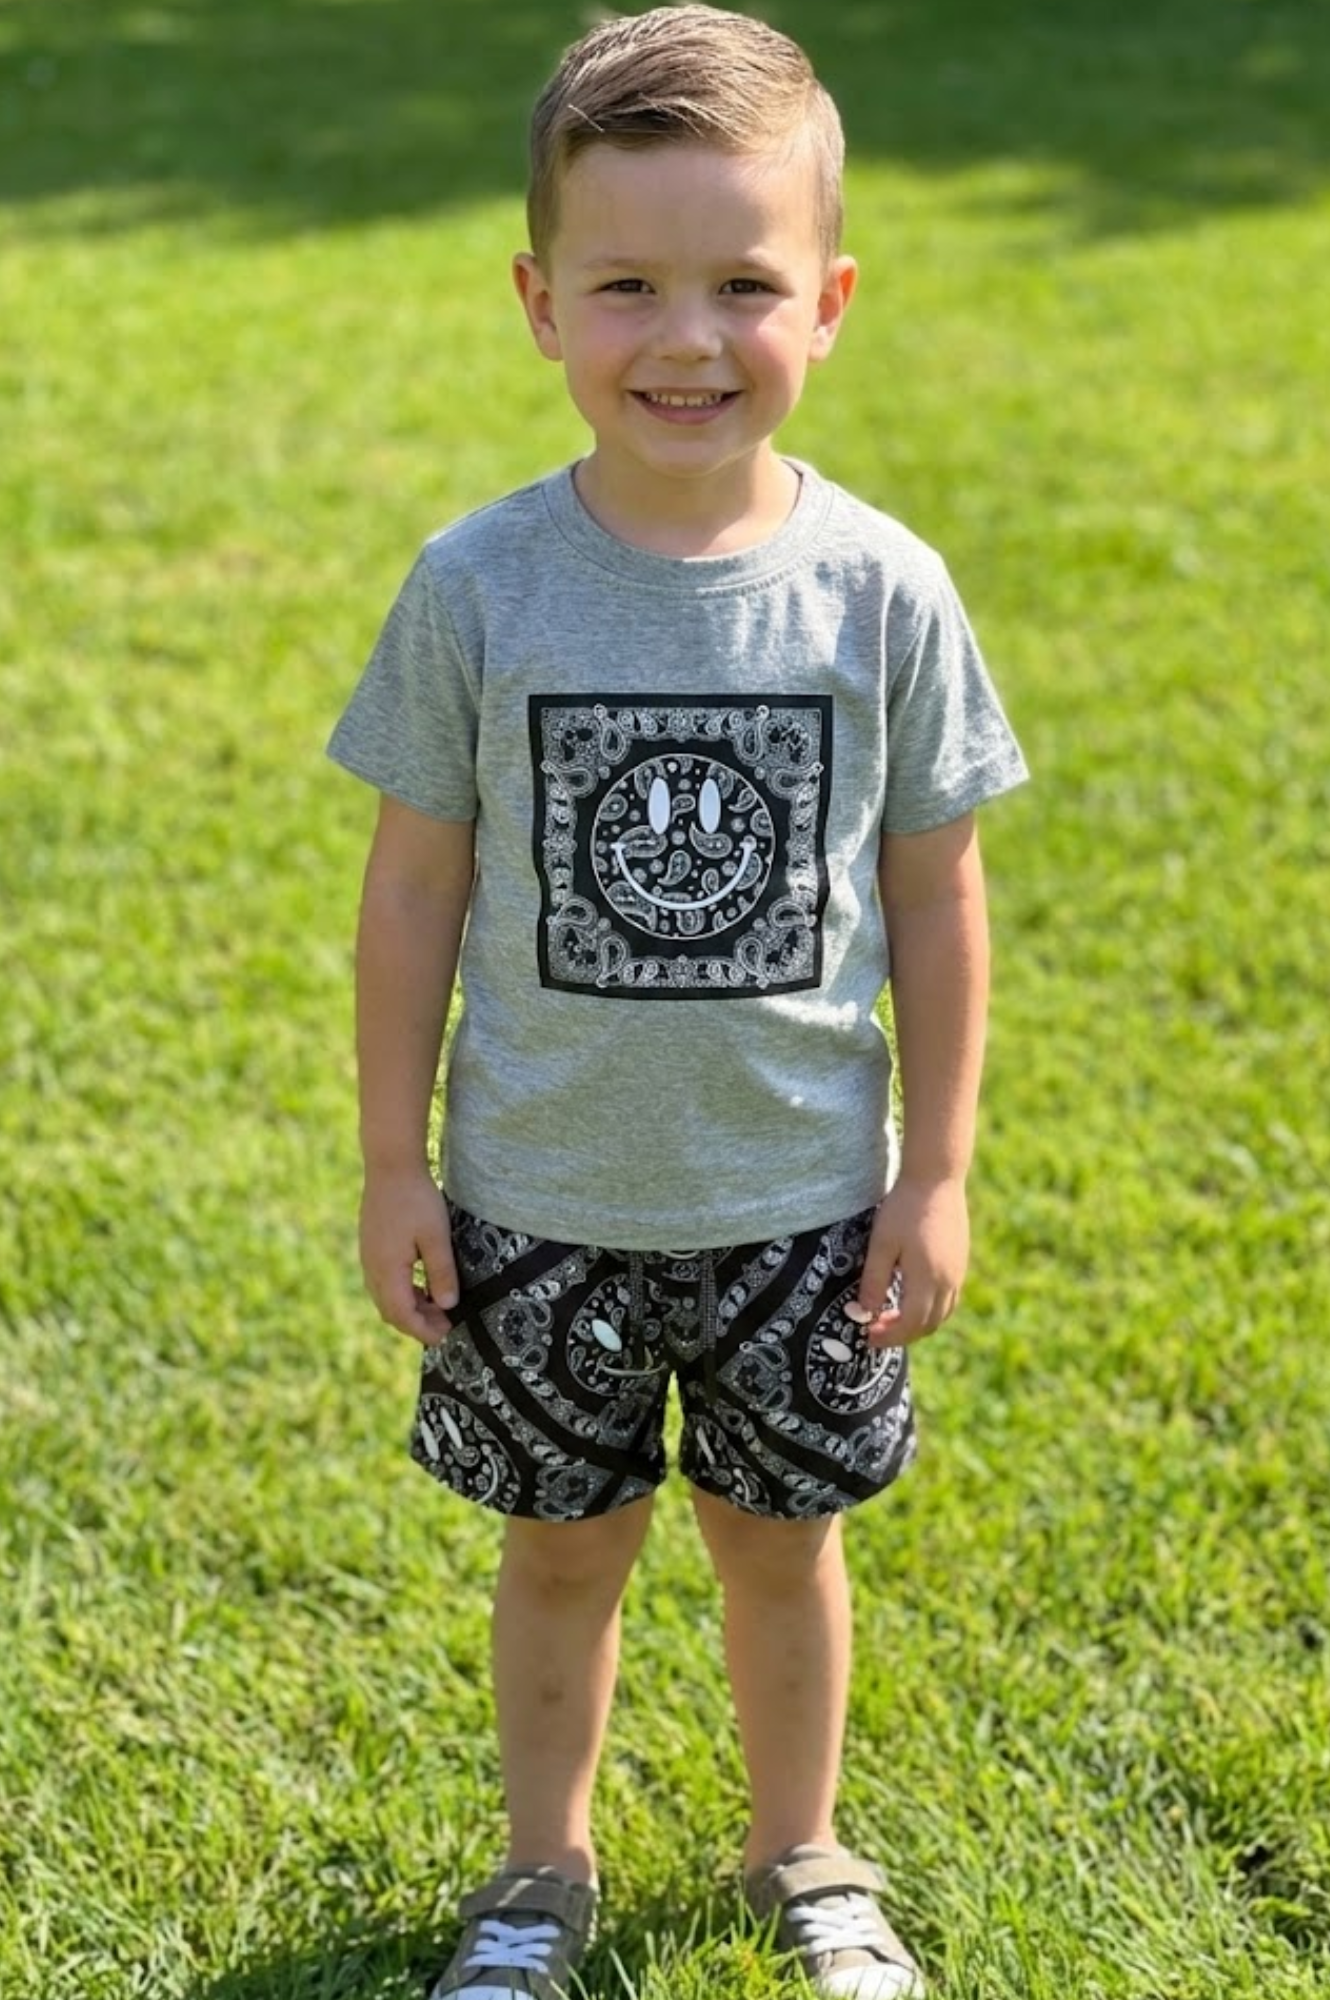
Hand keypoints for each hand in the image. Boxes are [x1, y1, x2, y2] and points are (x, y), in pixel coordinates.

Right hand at [358, 1166, 458, 1346]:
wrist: (390, 1165)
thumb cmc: (416, 1198)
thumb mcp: (436, 1236)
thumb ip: (442, 1273)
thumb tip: (448, 1305)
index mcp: (387, 1270)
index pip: (402, 1314)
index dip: (423, 1330)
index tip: (446, 1336)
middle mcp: (372, 1269)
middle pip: (391, 1311)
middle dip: (417, 1323)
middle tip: (446, 1325)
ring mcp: (368, 1258)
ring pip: (386, 1297)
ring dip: (410, 1308)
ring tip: (438, 1307)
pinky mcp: (371, 1248)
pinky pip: (383, 1282)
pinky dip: (403, 1292)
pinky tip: (423, 1285)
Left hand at [846, 1175, 969, 1346]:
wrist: (937, 1178)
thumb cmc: (904, 1208)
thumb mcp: (881, 1244)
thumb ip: (873, 1281)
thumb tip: (864, 1313)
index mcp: (928, 1279)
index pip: (911, 1324)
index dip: (889, 1336)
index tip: (867, 1336)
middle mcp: (948, 1281)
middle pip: (928, 1325)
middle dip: (901, 1335)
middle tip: (875, 1331)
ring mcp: (958, 1272)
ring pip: (942, 1314)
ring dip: (918, 1324)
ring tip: (891, 1319)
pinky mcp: (961, 1262)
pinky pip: (949, 1299)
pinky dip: (930, 1310)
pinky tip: (911, 1299)